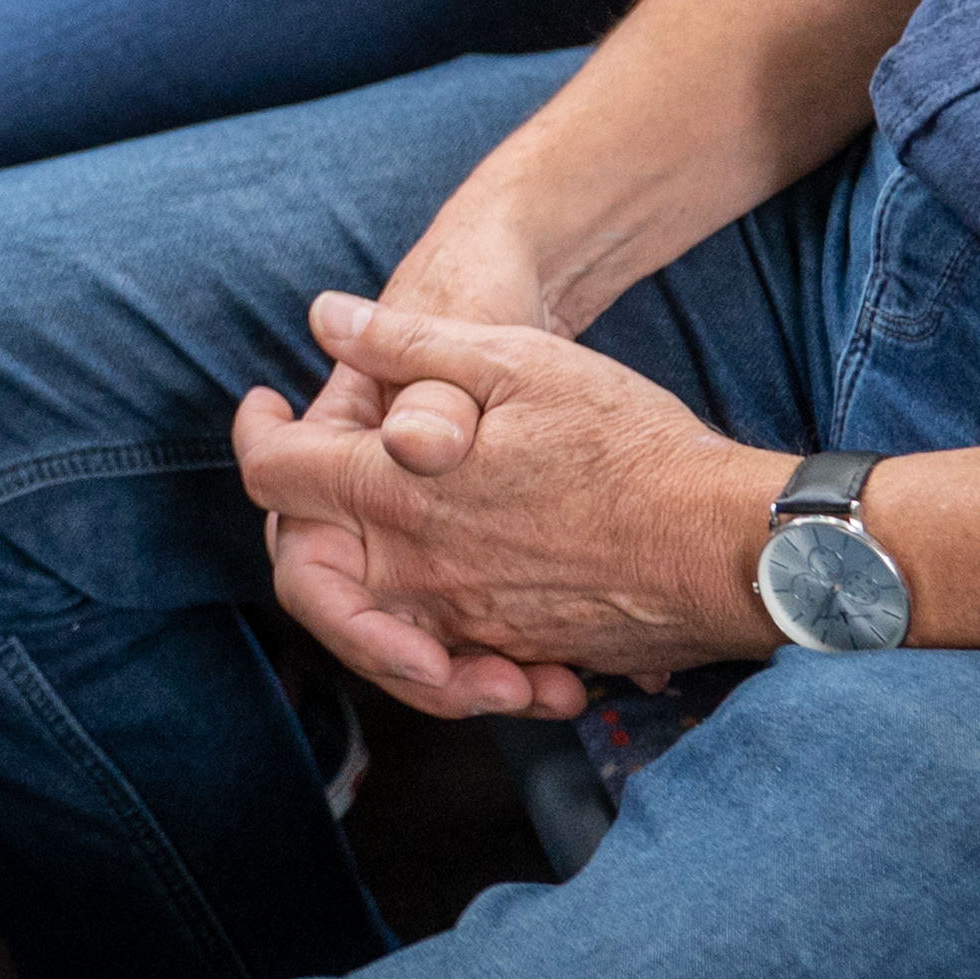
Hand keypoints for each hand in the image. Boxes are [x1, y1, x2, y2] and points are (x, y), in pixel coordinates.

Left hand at [232, 298, 772, 721]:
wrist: (725, 542)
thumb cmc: (627, 440)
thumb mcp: (514, 360)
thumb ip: (406, 342)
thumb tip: (324, 318)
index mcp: (396, 492)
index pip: (272, 476)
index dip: (254, 433)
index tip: (264, 409)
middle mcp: (416, 571)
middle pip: (302, 575)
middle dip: (295, 535)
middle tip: (313, 490)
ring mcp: (464, 623)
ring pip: (369, 626)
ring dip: (360, 589)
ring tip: (384, 541)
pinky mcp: (515, 654)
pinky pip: (447, 660)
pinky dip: (436, 634)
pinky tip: (461, 575)